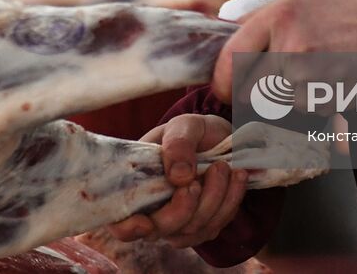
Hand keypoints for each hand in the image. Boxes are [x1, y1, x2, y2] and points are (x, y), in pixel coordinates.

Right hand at [105, 114, 247, 249]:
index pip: (119, 222)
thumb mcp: (184, 126)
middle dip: (185, 207)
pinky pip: (216, 225)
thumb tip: (178, 177)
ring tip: (223, 165)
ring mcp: (178, 222)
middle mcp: (152, 210)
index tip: (145, 222)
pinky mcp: (203, 226)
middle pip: (162, 229)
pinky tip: (237, 176)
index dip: (127, 228)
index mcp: (134, 186)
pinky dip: (230, 200)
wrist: (222, 140)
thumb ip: (178, 144)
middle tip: (203, 175)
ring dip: (214, 196)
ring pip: (193, 229)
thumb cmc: (193, 132)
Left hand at [211, 0, 356, 100]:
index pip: (230, 60)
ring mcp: (311, 77)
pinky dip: (311, 101)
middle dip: (255, 91)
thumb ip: (257, 20)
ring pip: (278, 103)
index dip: (221, 79)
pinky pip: (304, 110)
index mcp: (279, 17)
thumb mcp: (299, 1)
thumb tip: (221, 37)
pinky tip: (330, 79)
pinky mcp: (329, 99)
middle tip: (272, 79)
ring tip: (315, 68)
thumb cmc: (348, 12)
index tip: (224, 86)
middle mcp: (291, 47)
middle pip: (249, 91)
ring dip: (288, 95)